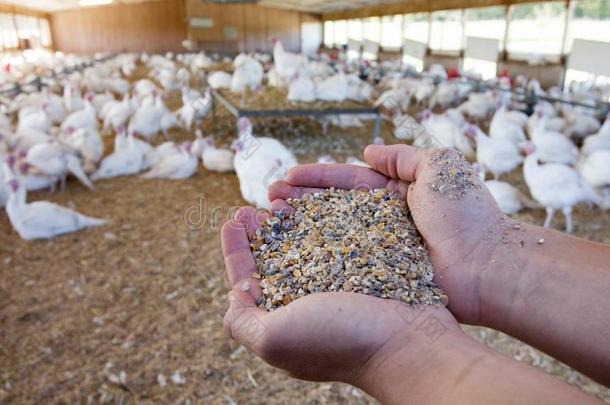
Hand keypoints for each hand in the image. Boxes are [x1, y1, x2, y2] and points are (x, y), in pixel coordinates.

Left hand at [221, 206, 461, 388]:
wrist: (408, 341)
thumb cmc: (339, 340)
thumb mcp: (274, 340)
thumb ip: (242, 322)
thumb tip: (234, 297)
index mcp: (283, 318)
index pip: (250, 279)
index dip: (237, 249)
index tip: (231, 219)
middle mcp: (308, 300)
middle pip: (276, 258)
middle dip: (261, 230)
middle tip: (253, 206)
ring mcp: (338, 282)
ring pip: (306, 243)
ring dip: (290, 219)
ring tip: (280, 196)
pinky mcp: (364, 266)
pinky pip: (339, 235)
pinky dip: (323, 216)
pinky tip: (316, 200)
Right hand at [269, 145, 507, 323]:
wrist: (488, 267)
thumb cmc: (466, 215)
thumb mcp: (440, 167)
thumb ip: (404, 156)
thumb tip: (367, 150)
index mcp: (396, 193)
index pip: (347, 181)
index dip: (317, 178)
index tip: (287, 177)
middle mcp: (382, 220)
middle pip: (332, 207)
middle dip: (300, 201)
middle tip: (269, 198)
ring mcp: (378, 250)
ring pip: (331, 235)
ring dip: (301, 226)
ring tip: (271, 219)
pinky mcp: (378, 277)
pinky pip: (342, 264)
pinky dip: (316, 258)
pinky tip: (291, 254)